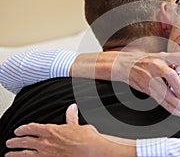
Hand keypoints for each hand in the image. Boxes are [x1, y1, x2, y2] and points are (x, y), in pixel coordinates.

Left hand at [5, 104, 135, 156]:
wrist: (91, 151)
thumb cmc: (86, 139)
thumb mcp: (78, 125)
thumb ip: (71, 118)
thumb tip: (72, 107)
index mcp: (52, 131)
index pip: (32, 128)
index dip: (24, 128)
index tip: (19, 129)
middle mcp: (46, 143)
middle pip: (25, 141)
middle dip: (15, 141)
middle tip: (9, 142)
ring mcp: (46, 154)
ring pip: (25, 154)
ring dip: (15, 154)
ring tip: (8, 154)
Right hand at [71, 51, 179, 115]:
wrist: (123, 64)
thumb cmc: (144, 61)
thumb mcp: (160, 57)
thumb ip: (174, 64)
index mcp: (163, 56)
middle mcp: (156, 65)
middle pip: (172, 76)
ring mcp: (149, 76)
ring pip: (165, 92)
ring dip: (176, 103)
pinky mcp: (145, 87)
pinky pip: (158, 99)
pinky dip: (168, 107)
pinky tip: (174, 111)